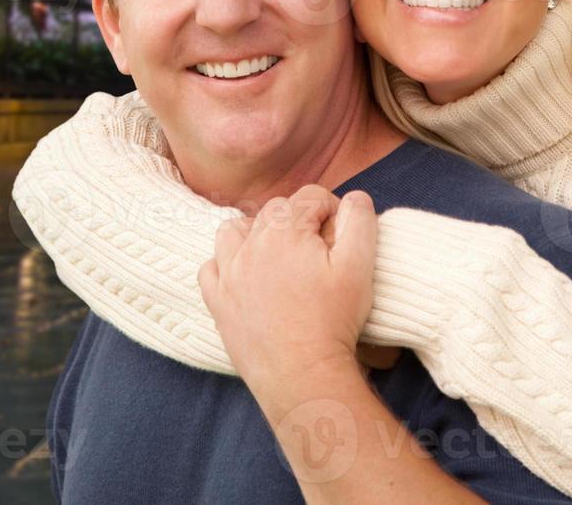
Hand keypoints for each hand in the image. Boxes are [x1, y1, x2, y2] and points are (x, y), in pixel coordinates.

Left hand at [198, 185, 377, 393]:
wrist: (302, 374)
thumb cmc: (334, 320)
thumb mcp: (360, 266)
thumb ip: (359, 221)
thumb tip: (355, 198)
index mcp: (285, 233)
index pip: (309, 197)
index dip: (332, 209)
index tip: (342, 234)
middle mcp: (249, 247)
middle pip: (274, 210)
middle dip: (298, 219)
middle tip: (320, 249)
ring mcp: (228, 275)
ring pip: (233, 230)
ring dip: (256, 232)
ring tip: (279, 254)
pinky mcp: (217, 301)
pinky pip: (211, 267)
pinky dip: (227, 263)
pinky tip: (248, 276)